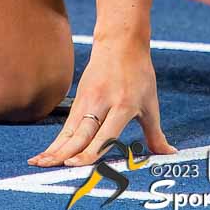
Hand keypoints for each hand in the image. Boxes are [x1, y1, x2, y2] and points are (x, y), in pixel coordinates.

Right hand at [29, 38, 177, 166]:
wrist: (120, 42)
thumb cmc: (139, 74)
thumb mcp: (151, 104)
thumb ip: (156, 134)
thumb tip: (170, 154)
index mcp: (123, 106)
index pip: (104, 134)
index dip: (89, 151)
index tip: (74, 164)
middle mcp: (102, 104)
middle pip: (82, 133)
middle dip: (66, 152)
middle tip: (51, 167)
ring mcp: (87, 101)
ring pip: (69, 130)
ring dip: (54, 149)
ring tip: (38, 164)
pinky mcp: (78, 100)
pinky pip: (66, 126)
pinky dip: (55, 142)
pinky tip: (43, 155)